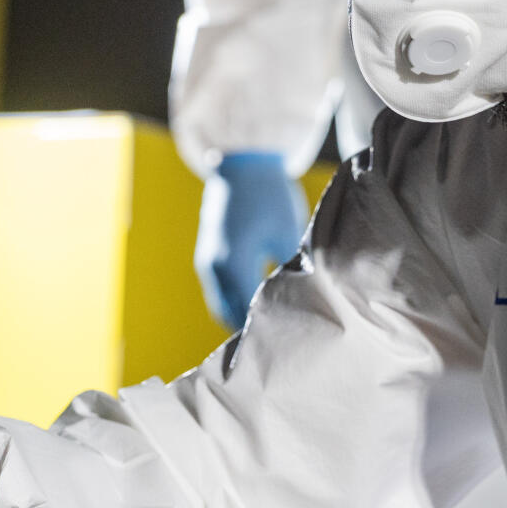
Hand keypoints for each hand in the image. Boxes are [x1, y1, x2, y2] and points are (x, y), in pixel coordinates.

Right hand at [194, 150, 308, 329]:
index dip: (268, 330)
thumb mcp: (288, 234)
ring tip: (270, 330)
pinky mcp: (207, 257)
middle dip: (252, 330)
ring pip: (222, 306)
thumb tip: (299, 301)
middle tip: (280, 345)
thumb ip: (291, 271)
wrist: (242, 163)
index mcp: (234, 264)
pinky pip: (219, 292)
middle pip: (230, 316)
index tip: (290, 344)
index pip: (249, 312)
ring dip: (240, 317)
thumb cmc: (270, 195)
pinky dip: (234, 303)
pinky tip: (256, 306)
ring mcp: (207, 263)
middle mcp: (214, 269)